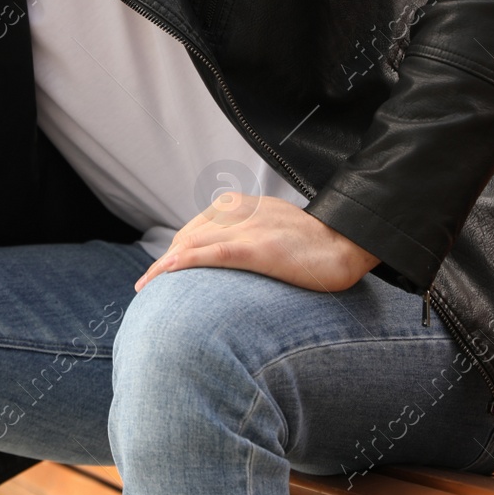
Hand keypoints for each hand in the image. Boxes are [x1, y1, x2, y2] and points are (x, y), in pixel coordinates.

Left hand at [132, 192, 380, 293]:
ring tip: (147, 288)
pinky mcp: (260, 248)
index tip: (157, 273)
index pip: (193, 229)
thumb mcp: (269, 228)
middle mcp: (238, 212)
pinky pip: (213, 253)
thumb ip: (244, 235)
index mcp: (238, 206)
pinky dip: (185, 261)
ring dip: (164, 266)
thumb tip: (220, 257)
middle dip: (163, 262)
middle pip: (187, 237)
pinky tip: (167, 272)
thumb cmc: (311, 243)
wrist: (347, 243)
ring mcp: (248, 229)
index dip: (172, 252)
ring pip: (192, 244)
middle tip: (146, 287)